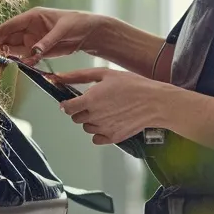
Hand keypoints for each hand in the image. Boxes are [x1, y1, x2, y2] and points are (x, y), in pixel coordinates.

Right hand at [0, 8, 102, 63]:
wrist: (90, 33)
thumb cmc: (77, 23)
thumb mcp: (62, 30)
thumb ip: (47, 41)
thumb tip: (33, 51)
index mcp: (32, 17)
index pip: (10, 25)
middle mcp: (29, 28)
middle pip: (8, 38)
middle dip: (0, 46)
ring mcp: (33, 40)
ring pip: (14, 49)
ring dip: (8, 56)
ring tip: (2, 63)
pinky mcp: (39, 51)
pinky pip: (26, 58)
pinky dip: (22, 62)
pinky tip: (19, 66)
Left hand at [55, 67, 180, 144]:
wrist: (155, 102)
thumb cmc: (133, 85)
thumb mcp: (105, 74)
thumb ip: (79, 76)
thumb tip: (59, 77)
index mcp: (90, 100)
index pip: (66, 108)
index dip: (68, 104)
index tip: (74, 101)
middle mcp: (94, 117)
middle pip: (76, 118)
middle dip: (82, 110)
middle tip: (97, 102)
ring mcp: (103, 129)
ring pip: (87, 128)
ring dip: (92, 120)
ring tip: (108, 110)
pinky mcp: (113, 138)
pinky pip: (97, 139)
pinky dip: (100, 132)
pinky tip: (111, 121)